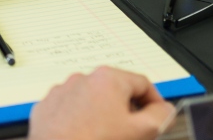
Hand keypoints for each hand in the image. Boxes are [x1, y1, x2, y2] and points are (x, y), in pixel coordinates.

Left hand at [28, 66, 174, 139]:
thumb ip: (160, 116)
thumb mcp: (141, 132)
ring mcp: (61, 92)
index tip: (158, 119)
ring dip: (104, 115)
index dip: (155, 103)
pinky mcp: (47, 107)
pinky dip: (81, 120)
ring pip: (92, 101)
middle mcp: (82, 78)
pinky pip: (72, 109)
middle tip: (134, 132)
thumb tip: (165, 109)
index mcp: (107, 78)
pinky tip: (86, 136)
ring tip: (107, 136)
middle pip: (116, 91)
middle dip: (128, 111)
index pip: (143, 84)